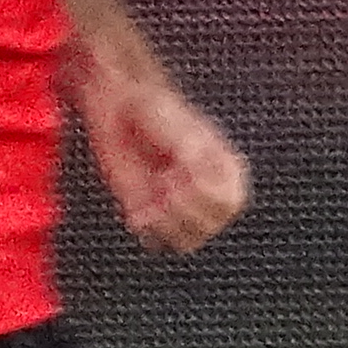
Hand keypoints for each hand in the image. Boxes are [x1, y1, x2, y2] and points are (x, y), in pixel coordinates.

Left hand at [80, 68, 246, 254]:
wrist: (118, 105)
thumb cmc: (154, 109)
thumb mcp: (181, 129)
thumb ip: (194, 158)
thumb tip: (198, 181)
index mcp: (226, 173)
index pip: (228, 203)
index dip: (202, 193)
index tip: (180, 171)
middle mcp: (208, 193)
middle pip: (209, 227)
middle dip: (182, 209)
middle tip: (163, 182)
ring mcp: (181, 206)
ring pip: (187, 242)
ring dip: (165, 223)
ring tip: (150, 200)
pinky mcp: (152, 212)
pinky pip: (157, 240)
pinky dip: (146, 229)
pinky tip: (137, 210)